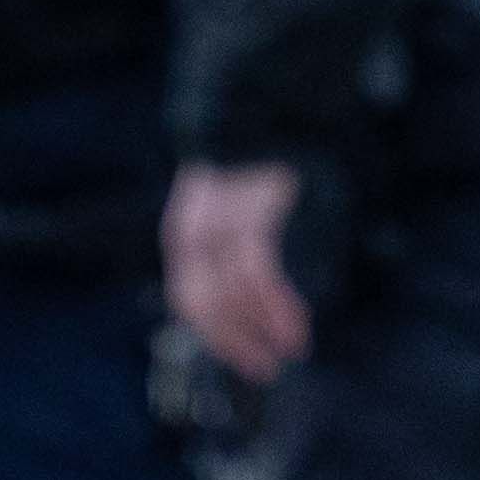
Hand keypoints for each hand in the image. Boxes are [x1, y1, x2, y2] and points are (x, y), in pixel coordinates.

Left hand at [163, 161, 312, 386]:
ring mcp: (221, 222)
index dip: (217, 335)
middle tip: (264, 368)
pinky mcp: (252, 214)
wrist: (278, 111)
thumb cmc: (272, 168)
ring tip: (288, 350)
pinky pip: (259, 276)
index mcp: (186, 233)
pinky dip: (276, 311)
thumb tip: (260, 314)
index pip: (188, 298)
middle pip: (201, 303)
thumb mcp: (243, 213)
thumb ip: (238, 259)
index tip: (246, 358)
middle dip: (233, 343)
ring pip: (230, 294)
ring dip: (261, 331)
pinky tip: (294, 332)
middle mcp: (195, 229)